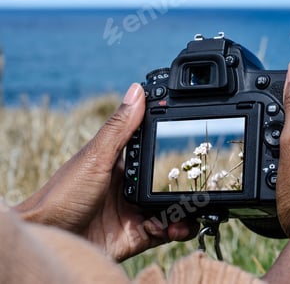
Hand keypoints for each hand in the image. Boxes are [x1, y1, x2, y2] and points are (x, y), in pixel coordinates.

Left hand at [15, 83, 198, 260]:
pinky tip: (178, 226)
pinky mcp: (137, 235)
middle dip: (185, 182)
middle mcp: (130, 187)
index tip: (191, 139)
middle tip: (202, 181)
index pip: (152, 150)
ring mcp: (134, 211)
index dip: (171, 146)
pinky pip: (166, 230)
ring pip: (171, 207)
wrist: (50, 237)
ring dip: (186, 209)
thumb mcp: (95, 157)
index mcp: (120, 164)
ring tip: (193, 209)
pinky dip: (178, 229)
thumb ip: (120, 128)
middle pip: (167, 181)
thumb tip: (137, 90)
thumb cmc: (61, 195)